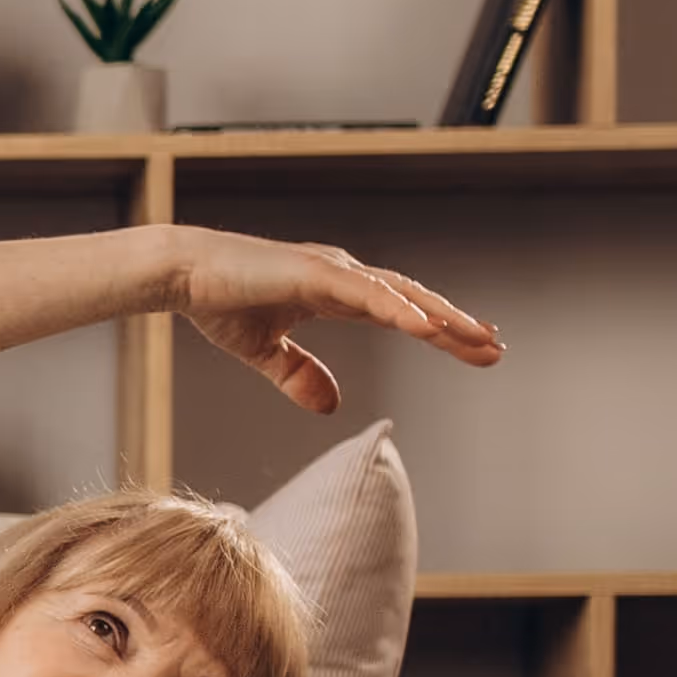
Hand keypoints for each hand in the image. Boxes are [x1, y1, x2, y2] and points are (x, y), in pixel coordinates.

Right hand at [165, 229, 501, 414]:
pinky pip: (367, 293)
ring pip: (401, 295)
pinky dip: (399, 309)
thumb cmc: (217, 301)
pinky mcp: (314, 272)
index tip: (474, 349)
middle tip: (495, 346)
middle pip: (414, 302)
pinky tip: (426, 327)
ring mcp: (331, 270)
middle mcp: (342, 275)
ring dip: (440, 316)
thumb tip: (331, 406)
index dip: (439, 331)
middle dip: (456, 325)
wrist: (180, 274)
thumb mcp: (265, 351)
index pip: (401, 312)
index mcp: (334, 292)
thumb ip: (298, 374)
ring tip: (477, 337)